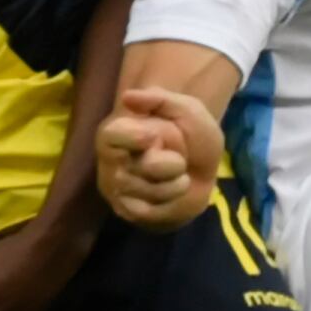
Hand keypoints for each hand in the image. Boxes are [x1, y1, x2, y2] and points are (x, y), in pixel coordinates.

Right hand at [96, 86, 218, 228]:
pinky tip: (170, 194)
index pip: (112, 136)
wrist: (201, 173)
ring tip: (177, 176)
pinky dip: (171, 202)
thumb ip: (159, 99)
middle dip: (173, 163)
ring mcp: (116, 189)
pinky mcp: (126, 211)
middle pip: (145, 166)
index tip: (151, 137)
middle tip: (177, 159)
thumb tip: (126, 97)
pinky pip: (149, 212)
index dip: (132, 137)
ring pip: (152, 190)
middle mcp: (109, 161)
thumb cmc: (191, 138)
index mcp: (115, 132)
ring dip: (177, 183)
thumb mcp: (186, 110)